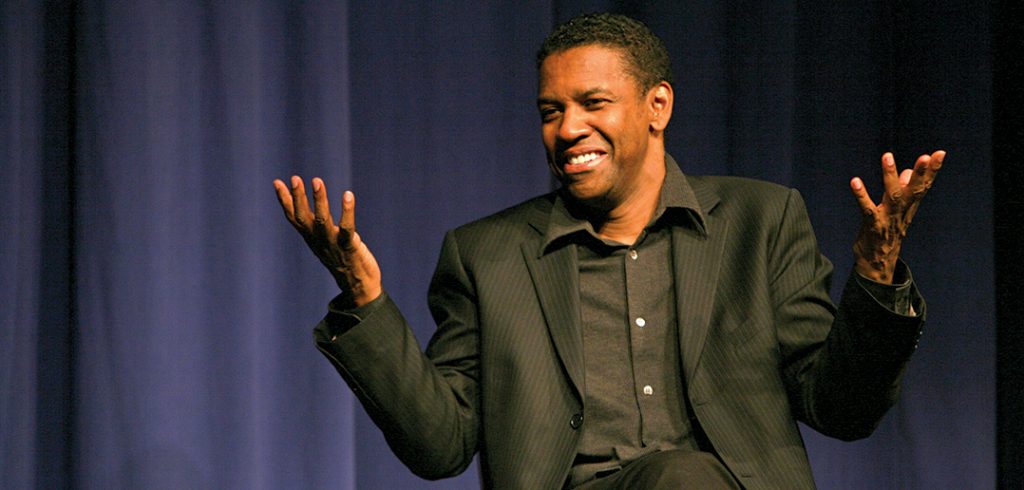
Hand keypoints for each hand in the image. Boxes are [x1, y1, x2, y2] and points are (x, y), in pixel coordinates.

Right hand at [273, 176, 381, 306]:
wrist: (358, 286)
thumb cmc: (342, 259)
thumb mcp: (325, 241)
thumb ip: (318, 227)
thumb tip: (312, 212)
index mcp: (311, 238)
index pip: (294, 217)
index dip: (285, 200)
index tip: (277, 182)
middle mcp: (318, 240)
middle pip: (303, 218)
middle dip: (298, 197)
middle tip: (295, 178)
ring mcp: (332, 244)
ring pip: (322, 220)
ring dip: (319, 200)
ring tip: (317, 181)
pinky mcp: (349, 246)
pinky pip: (346, 227)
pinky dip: (347, 211)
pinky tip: (348, 195)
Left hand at [850, 150, 944, 283]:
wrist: (877, 265)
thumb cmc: (885, 234)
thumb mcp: (897, 212)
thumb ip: (902, 191)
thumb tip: (906, 172)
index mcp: (909, 208)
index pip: (923, 186)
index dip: (932, 171)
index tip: (940, 153)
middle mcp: (901, 213)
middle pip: (914, 191)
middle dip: (922, 173)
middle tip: (927, 156)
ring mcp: (888, 219)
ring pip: (892, 196)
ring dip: (890, 176)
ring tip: (887, 156)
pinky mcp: (872, 226)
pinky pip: (867, 209)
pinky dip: (861, 195)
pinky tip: (855, 181)